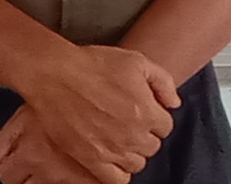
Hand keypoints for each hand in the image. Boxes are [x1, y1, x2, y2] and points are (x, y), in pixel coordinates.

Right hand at [0, 45, 179, 182]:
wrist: (56, 75)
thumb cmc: (93, 64)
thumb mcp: (135, 60)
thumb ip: (162, 81)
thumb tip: (174, 102)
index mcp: (146, 111)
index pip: (165, 126)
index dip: (155, 116)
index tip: (144, 110)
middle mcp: (133, 135)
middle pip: (152, 146)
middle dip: (145, 134)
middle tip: (130, 121)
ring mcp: (112, 151)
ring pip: (136, 164)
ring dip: (132, 152)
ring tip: (120, 137)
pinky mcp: (92, 160)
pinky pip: (115, 180)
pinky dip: (117, 172)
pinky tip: (111, 157)